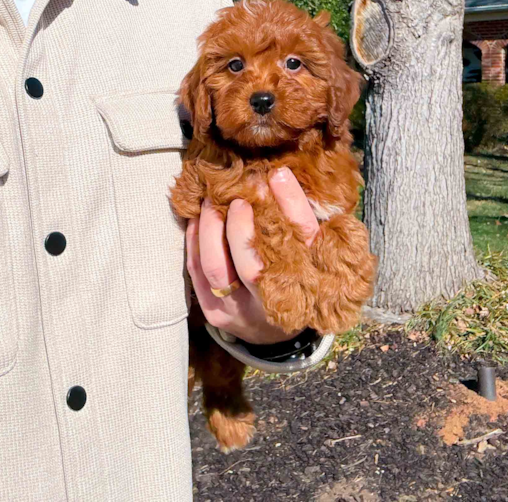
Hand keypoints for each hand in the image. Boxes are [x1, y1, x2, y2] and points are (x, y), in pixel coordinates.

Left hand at [186, 167, 319, 344]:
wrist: (276, 333)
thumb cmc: (298, 281)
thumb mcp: (312, 256)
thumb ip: (301, 224)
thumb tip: (280, 175)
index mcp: (309, 287)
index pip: (302, 242)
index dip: (292, 205)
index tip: (279, 174)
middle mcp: (274, 306)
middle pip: (251, 266)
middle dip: (239, 227)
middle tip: (237, 198)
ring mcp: (239, 312)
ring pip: (216, 268)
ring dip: (210, 229)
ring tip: (210, 201)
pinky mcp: (214, 313)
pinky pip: (197, 272)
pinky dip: (194, 241)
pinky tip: (197, 220)